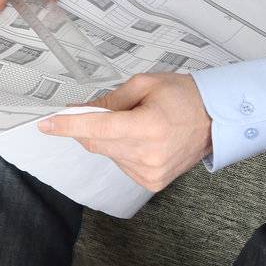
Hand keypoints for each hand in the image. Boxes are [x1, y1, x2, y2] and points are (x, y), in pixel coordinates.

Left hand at [38, 73, 211, 189]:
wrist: (218, 119)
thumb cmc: (187, 97)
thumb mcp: (148, 84)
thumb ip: (112, 98)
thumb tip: (84, 110)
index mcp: (148, 126)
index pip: (96, 128)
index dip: (68, 125)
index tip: (47, 123)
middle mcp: (148, 154)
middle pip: (96, 142)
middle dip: (89, 126)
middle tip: (104, 108)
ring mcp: (150, 171)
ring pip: (108, 153)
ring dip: (111, 137)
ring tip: (138, 122)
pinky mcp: (151, 182)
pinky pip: (121, 163)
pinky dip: (123, 149)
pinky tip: (144, 138)